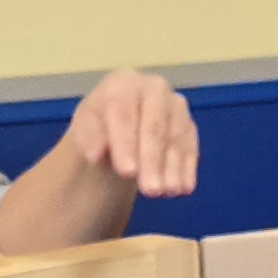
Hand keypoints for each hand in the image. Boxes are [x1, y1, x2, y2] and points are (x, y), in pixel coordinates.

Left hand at [62, 68, 200, 200]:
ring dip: (173, 167)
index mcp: (123, 84)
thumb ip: (90, 139)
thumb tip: (96, 154)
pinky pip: (191, 146)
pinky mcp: (188, 125)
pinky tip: (185, 188)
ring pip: (176, 138)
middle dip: (153, 159)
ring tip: (169, 192)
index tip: (127, 172)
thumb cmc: (100, 127)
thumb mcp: (86, 131)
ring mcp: (175, 106)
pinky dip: (188, 168)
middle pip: (155, 125)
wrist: (117, 126)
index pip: (125, 112)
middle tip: (151, 190)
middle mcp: (154, 89)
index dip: (126, 143)